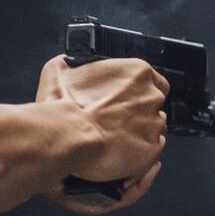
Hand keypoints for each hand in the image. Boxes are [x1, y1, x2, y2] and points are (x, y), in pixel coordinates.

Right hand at [32, 56, 168, 209]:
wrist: (68, 135)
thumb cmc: (66, 106)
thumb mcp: (59, 69)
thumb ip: (72, 64)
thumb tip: (68, 63)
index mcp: (137, 73)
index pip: (155, 81)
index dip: (141, 91)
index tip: (129, 98)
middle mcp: (151, 97)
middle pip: (154, 105)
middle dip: (139, 113)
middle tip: (116, 119)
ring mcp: (153, 124)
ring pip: (154, 129)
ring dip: (139, 132)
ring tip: (116, 138)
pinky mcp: (150, 150)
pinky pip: (152, 151)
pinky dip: (139, 152)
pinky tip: (121, 151)